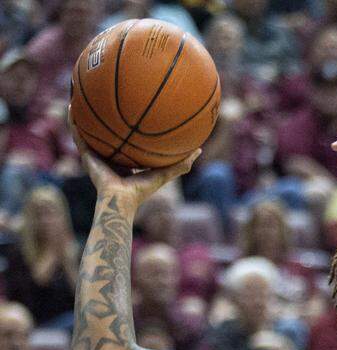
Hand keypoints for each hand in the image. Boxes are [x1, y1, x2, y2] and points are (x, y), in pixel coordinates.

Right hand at [69, 107, 198, 213]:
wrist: (121, 200)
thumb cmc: (143, 190)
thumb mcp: (164, 173)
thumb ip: (181, 164)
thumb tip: (199, 150)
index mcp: (125, 161)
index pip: (126, 142)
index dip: (127, 129)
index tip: (131, 112)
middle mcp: (109, 157)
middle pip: (106, 134)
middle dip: (105, 118)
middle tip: (106, 98)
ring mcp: (95, 156)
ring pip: (88, 132)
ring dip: (84, 116)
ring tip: (81, 96)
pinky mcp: (86, 155)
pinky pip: (77, 135)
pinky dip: (73, 122)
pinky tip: (71, 106)